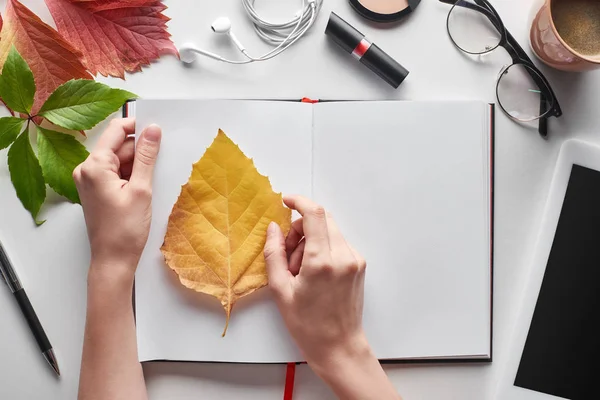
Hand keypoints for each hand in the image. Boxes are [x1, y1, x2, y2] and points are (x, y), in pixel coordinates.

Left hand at [74, 118, 161, 279]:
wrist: (113, 260)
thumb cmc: (124, 230)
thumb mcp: (142, 189)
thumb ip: (147, 156)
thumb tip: (153, 131)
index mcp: (94, 166)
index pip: (116, 130)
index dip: (137, 126)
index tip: (157, 130)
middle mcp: (86, 170)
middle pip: (118, 145)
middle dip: (140, 150)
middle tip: (159, 164)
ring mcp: (89, 180)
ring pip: (119, 159)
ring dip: (137, 165)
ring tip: (148, 184)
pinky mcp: (96, 190)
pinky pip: (115, 172)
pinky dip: (131, 176)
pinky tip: (142, 189)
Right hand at [265, 196, 400, 399]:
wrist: (339, 347)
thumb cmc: (308, 325)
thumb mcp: (281, 290)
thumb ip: (274, 254)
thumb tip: (274, 229)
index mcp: (322, 262)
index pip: (314, 214)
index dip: (298, 201)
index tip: (285, 201)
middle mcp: (343, 256)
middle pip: (322, 219)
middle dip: (300, 227)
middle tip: (288, 252)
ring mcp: (355, 259)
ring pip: (329, 231)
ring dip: (311, 240)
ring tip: (300, 269)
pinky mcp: (359, 264)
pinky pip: (337, 243)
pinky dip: (322, 248)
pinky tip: (313, 272)